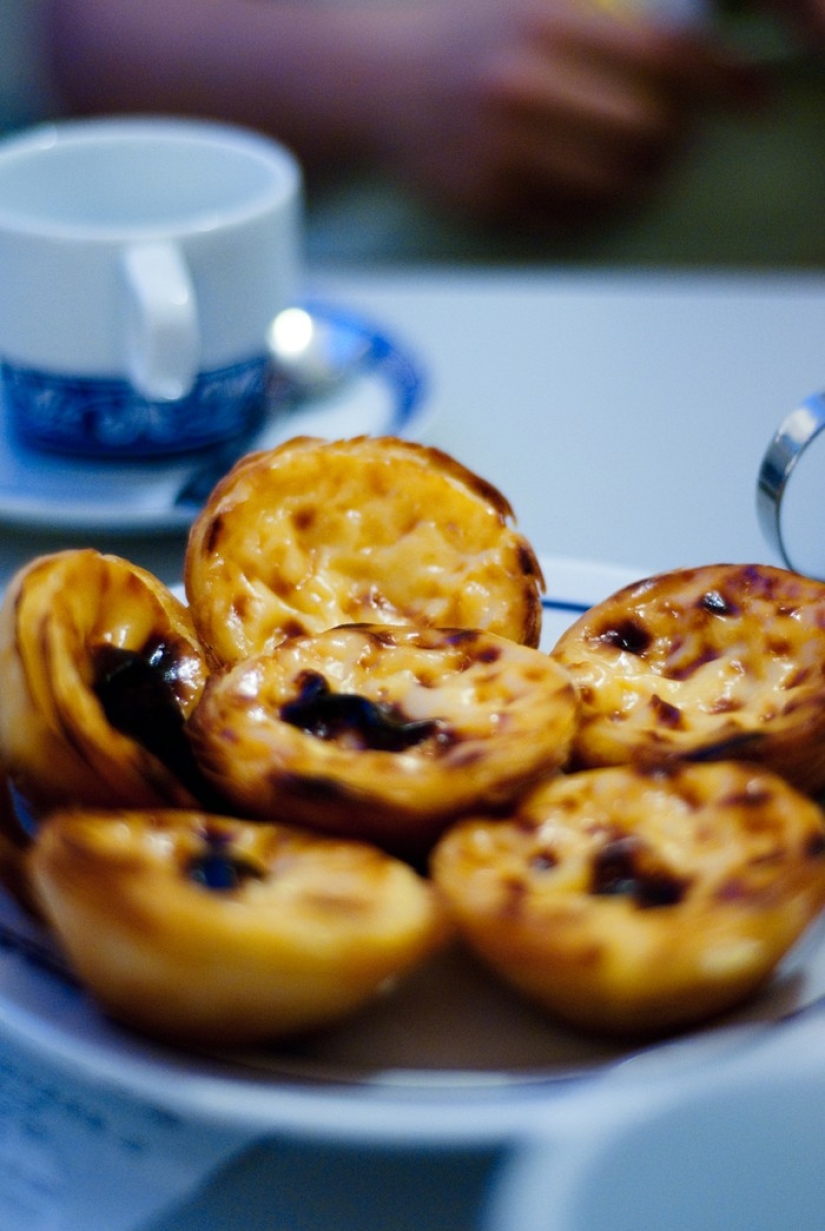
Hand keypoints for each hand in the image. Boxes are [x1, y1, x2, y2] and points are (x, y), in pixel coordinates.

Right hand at [362, 0, 763, 224]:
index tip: (748, 97)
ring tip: (639, 167)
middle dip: (675, 140)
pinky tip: (587, 185)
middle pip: (646, 130)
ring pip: (611, 185)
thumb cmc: (468, 38)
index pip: (663, 54)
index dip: (719, 79)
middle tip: (675, 138)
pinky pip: (568, 217)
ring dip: (640, 181)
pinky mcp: (486, 200)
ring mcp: (500, 149)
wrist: (377, 84)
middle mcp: (520, 85)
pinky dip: (591, 205)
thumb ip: (610, 12)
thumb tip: (694, 45)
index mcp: (543, 21)